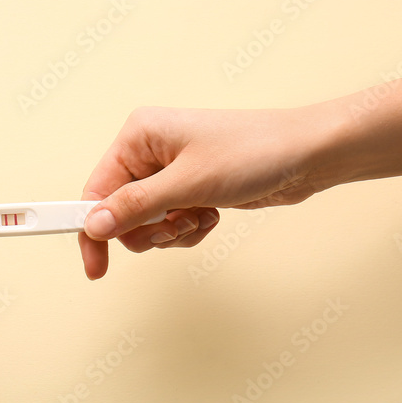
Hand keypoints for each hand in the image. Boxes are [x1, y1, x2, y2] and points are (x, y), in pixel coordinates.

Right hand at [79, 105, 330, 278]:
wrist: (309, 155)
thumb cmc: (255, 152)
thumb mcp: (188, 184)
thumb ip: (135, 207)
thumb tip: (93, 225)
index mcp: (139, 136)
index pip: (96, 190)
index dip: (92, 229)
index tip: (94, 266)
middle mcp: (149, 151)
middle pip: (120, 213)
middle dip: (149, 230)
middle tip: (177, 225)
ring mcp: (170, 172)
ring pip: (146, 224)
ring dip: (172, 232)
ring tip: (201, 216)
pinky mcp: (190, 189)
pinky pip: (170, 225)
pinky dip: (189, 229)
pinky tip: (213, 215)